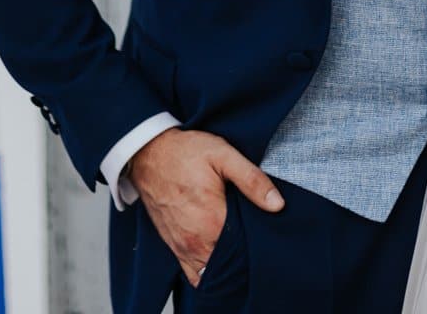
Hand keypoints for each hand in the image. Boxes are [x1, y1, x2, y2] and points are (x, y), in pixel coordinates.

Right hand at [127, 126, 284, 286]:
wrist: (148, 153)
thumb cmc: (186, 152)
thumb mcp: (224, 156)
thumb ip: (253, 181)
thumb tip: (278, 204)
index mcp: (212, 222)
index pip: (245, 250)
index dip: (259, 243)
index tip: (266, 232)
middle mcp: (196, 241)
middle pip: (230, 263)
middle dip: (244, 255)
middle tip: (255, 236)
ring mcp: (182, 247)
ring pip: (211, 272)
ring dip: (226, 264)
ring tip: (239, 245)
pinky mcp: (173, 246)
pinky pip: (193, 273)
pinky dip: (207, 270)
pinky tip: (219, 255)